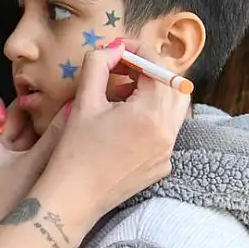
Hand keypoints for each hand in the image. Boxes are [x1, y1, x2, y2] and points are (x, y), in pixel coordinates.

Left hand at [0, 96, 65, 220]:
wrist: (1, 240)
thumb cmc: (5, 203)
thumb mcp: (32, 165)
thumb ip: (54, 136)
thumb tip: (72, 108)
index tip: (11, 115)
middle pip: (4, 117)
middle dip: (28, 116)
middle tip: (51, 117)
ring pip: (18, 133)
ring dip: (37, 132)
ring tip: (59, 132)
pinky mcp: (11, 172)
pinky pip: (24, 149)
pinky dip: (38, 146)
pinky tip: (56, 148)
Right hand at [31, 42, 190, 233]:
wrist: (73, 198)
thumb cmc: (74, 151)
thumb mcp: (84, 101)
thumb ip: (98, 65)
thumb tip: (113, 49)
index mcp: (150, 114)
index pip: (157, 67)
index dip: (137, 51)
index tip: (117, 50)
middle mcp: (167, 133)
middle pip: (174, 85)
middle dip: (150, 70)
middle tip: (123, 69)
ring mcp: (168, 152)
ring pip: (174, 108)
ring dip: (153, 93)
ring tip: (122, 94)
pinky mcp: (163, 166)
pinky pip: (166, 131)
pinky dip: (152, 117)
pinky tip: (124, 123)